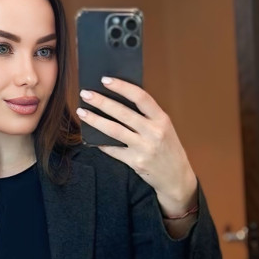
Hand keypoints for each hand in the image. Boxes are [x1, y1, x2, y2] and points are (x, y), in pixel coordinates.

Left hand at [77, 77, 197, 215]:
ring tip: (82, 112)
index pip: (141, 97)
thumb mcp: (165, 128)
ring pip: (114, 130)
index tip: (106, 80)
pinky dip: (101, 143)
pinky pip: (113, 150)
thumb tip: (118, 100)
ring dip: (95, 120)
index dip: (122, 87)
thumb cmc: (168, 149)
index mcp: (162, 119)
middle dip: (101, 102)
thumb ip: (147, 116)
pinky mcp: (136, 162)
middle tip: (85, 94)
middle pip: (123, 113)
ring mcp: (144, 148)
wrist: (177, 178)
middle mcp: (154, 132)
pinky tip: (91, 137)